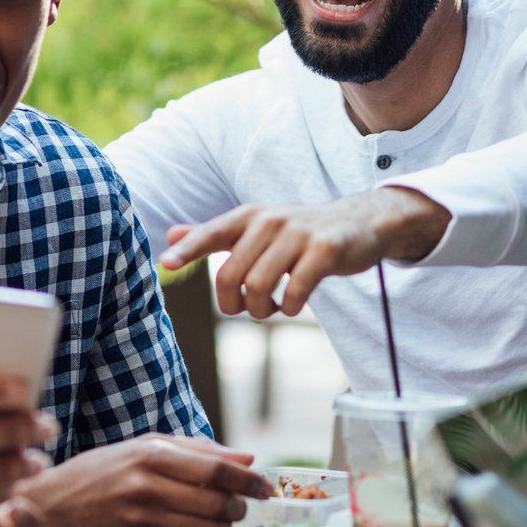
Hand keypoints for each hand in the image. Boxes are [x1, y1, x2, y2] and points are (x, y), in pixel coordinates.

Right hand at [21, 436, 272, 526]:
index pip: (214, 469)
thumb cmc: (106, 469)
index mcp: (152, 456)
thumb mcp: (147, 446)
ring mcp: (144, 519)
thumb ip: (198, 449)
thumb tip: (247, 458)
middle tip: (240, 503)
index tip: (265, 486)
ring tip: (221, 517)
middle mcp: (148, 488)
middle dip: (239, 506)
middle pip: (216, 503)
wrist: (58, 504)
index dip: (247, 479)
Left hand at [158, 188, 449, 317]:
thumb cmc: (299, 232)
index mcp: (249, 216)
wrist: (359, 223)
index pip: (211, 233)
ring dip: (260, 310)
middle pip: (230, 275)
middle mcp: (269, 221)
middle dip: (234, 304)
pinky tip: (294, 305)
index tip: (166, 265)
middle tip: (247, 309)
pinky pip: (295, 292)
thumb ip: (214, 234)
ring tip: (272, 308)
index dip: (188, 250)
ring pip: (258, 287)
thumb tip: (170, 235)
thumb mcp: (256, 228)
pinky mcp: (325, 251)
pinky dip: (290, 308)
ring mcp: (298, 234)